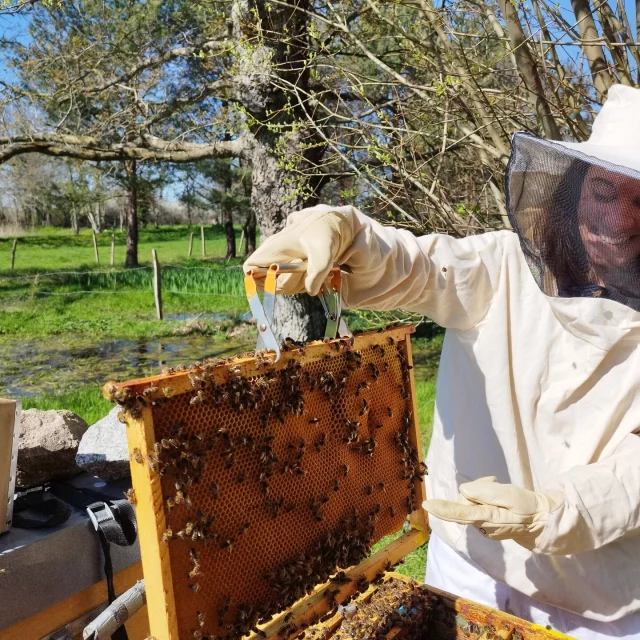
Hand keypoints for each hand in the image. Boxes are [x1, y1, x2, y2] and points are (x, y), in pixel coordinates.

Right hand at [243, 205, 354, 295]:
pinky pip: (300, 286)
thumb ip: (317, 269)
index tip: (275, 275)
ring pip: (288, 288)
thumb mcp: (323, 248)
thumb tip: (310, 290)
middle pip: (272, 285)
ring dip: (304, 283)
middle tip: (305, 266)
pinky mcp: (299, 273)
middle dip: (290, 283)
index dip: (256, 278)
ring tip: (316, 265)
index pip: (250, 269)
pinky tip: (321, 272)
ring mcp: (287, 268)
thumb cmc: (323, 232)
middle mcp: (276, 260)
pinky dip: (311, 283)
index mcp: (272, 250)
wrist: (335, 226)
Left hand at [423, 476, 563, 549]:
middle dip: (476, 487)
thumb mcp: (510, 494)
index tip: (427, 504)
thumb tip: (464, 490)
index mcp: (488, 518)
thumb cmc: (526, 506)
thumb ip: (486, 492)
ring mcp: (481, 526)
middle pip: (465, 499)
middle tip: (494, 481)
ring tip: (498, 487)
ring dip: (481, 490)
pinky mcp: (483, 523)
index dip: (444, 508)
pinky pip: (475, 505)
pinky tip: (497, 496)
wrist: (539, 520)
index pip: (462, 513)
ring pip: (469, 500)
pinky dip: (483, 497)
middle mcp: (481, 525)